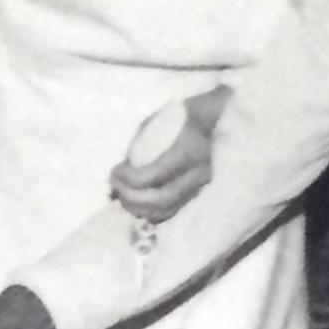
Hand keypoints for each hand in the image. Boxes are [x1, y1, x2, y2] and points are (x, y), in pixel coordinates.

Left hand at [109, 87, 224, 224]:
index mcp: (187, 151)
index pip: (152, 176)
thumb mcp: (154, 123)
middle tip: (115, 186)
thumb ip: (138, 147)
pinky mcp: (199, 194)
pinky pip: (172, 211)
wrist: (213, 120)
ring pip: (166, 210)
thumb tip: (122, 170)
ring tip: (123, 195)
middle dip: (131, 197)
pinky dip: (151, 211)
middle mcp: (198, 173)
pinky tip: (137, 202)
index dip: (127, 179)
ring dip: (138, 208)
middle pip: (159, 199)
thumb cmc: (179, 117)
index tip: (115, 171)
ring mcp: (201, 186)